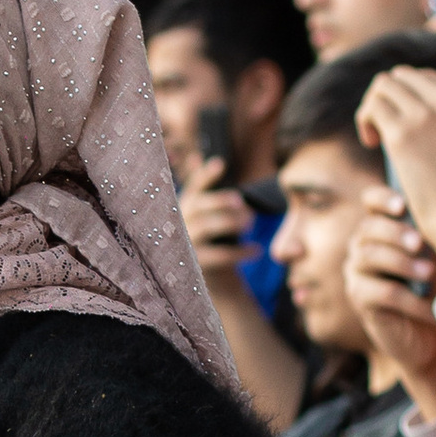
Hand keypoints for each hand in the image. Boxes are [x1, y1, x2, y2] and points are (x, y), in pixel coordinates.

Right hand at [176, 159, 250, 302]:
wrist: (204, 279)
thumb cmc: (208, 239)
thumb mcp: (204, 214)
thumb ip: (201, 190)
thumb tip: (196, 156)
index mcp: (184, 208)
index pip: (192, 188)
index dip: (204, 175)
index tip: (220, 163)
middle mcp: (179, 224)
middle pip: (198, 206)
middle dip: (220, 200)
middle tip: (243, 201)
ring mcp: (184, 245)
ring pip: (206, 227)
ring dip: (230, 222)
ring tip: (251, 222)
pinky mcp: (193, 265)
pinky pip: (219, 255)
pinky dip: (240, 252)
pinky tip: (257, 250)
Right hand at [343, 200, 435, 418]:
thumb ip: (435, 230)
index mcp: (383, 226)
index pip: (371, 200)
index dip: (382, 199)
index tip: (403, 206)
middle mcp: (363, 246)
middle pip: (367, 228)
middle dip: (394, 233)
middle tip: (420, 244)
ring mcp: (357, 274)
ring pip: (369, 257)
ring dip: (401, 264)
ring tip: (428, 274)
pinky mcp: (361, 302)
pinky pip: (380, 293)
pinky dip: (408, 299)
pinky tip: (429, 307)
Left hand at [353, 66, 435, 285]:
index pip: (429, 80)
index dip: (407, 99)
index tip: (403, 128)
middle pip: (404, 76)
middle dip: (387, 100)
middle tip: (383, 135)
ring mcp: (427, 114)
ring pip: (384, 85)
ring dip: (373, 108)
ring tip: (375, 140)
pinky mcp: (403, 134)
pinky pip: (372, 106)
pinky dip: (365, 120)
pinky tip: (371, 144)